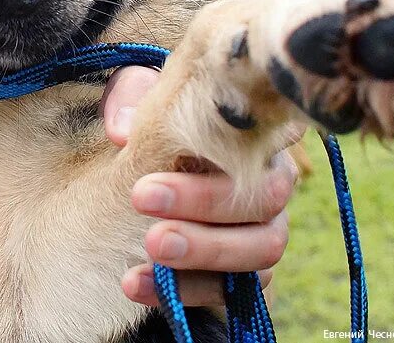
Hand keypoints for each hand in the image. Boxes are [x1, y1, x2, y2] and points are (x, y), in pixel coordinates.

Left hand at [101, 66, 301, 306]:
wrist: (141, 184)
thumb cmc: (150, 130)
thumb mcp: (135, 102)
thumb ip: (130, 103)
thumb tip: (121, 131)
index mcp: (255, 138)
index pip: (273, 134)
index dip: (244, 142)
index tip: (185, 145)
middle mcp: (273, 186)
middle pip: (266, 197)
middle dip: (204, 200)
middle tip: (141, 196)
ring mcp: (265, 235)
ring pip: (262, 250)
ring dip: (203, 250)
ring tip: (149, 246)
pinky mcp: (245, 278)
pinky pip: (231, 291)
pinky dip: (184, 290)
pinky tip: (135, 282)